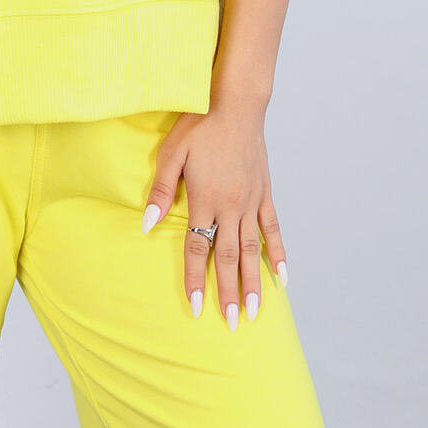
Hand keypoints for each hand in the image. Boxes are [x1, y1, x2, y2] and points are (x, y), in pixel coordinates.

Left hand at [140, 102, 287, 329]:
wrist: (235, 103)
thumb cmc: (198, 125)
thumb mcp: (171, 155)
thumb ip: (160, 192)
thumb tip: (146, 226)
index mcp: (205, 199)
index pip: (197, 248)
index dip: (195, 279)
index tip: (196, 307)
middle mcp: (230, 206)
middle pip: (227, 258)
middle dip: (227, 293)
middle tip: (230, 324)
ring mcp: (251, 201)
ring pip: (252, 250)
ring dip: (252, 282)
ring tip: (253, 312)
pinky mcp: (265, 192)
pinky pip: (273, 228)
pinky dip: (278, 253)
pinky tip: (281, 276)